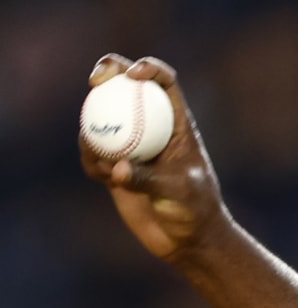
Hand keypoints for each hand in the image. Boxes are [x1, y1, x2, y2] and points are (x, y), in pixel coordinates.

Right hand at [79, 55, 229, 261]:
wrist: (186, 239)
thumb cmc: (195, 211)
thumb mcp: (178, 192)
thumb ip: (147, 178)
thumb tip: (116, 166)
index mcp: (177, 123)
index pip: (165, 82)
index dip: (149, 68)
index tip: (133, 74)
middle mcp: (152, 127)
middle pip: (126, 86)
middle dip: (108, 71)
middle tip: (95, 79)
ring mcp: (131, 144)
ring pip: (102, 118)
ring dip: (94, 129)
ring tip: (108, 161)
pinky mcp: (114, 166)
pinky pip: (93, 153)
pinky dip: (93, 161)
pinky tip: (105, 178)